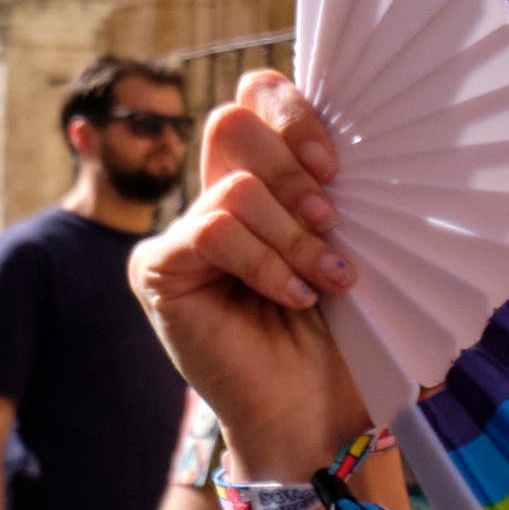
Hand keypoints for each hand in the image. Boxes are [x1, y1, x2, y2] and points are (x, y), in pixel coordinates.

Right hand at [129, 75, 380, 462]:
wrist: (317, 411)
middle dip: (294, 169)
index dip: (294, 114)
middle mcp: (217, 197)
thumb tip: (350, 139)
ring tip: (326, 279)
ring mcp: (184, 232)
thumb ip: (332, 187)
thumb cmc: (344, 335)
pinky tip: (293, 296)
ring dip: (292, 236)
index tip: (335, 166)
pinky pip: (211, 231)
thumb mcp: (349, 244)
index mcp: (264, 179)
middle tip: (331, 220)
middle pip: (235, 123)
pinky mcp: (158, 269)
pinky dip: (262, 262)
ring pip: (236, 186)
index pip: (256, 98)